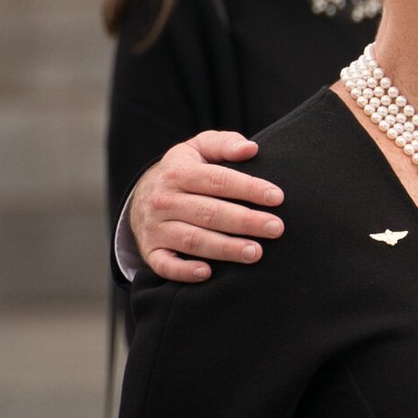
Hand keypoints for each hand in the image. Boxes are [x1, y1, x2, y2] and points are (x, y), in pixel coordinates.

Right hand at [131, 131, 283, 282]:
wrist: (141, 198)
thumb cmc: (184, 172)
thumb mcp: (198, 149)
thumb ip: (224, 144)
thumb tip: (251, 148)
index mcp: (177, 172)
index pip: (217, 180)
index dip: (248, 188)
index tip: (277, 197)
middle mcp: (164, 200)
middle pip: (209, 212)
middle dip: (245, 221)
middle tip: (276, 228)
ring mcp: (156, 227)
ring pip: (193, 239)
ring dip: (225, 248)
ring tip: (256, 252)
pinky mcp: (151, 251)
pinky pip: (164, 265)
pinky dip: (184, 271)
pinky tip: (207, 273)